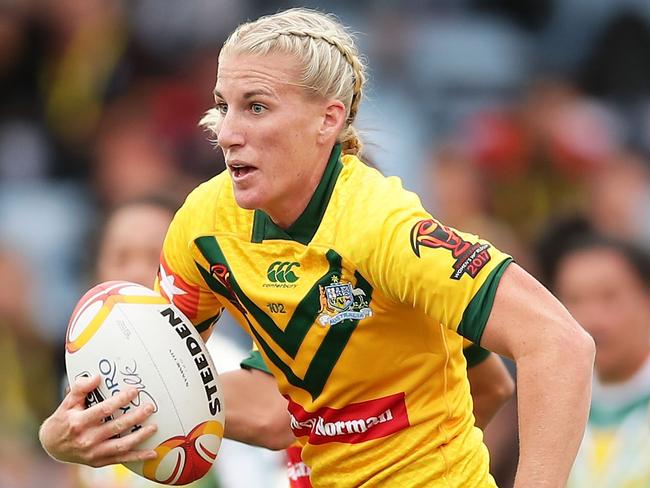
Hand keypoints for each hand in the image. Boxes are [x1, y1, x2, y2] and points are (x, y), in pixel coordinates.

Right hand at [39, 375, 157, 466]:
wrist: (51, 446)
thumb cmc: (63, 420)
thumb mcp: (68, 402)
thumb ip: (80, 388)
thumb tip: (96, 377)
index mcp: (79, 423)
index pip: (103, 410)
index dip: (120, 400)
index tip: (134, 391)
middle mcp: (87, 439)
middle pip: (116, 427)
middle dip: (135, 417)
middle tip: (150, 407)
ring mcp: (93, 453)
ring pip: (121, 446)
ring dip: (139, 437)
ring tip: (154, 427)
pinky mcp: (99, 462)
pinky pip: (121, 459)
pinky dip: (138, 457)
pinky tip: (152, 453)